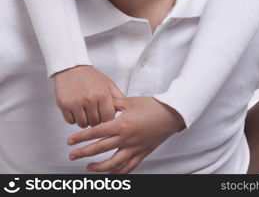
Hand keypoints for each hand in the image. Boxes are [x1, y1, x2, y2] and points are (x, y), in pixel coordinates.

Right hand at [53, 65, 124, 127]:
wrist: (71, 68)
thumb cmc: (90, 76)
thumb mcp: (108, 83)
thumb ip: (117, 97)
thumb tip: (123, 110)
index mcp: (102, 94)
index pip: (108, 118)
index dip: (106, 118)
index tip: (104, 115)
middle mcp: (90, 99)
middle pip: (95, 123)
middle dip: (95, 119)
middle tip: (93, 111)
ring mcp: (76, 103)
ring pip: (83, 124)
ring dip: (84, 120)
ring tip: (85, 110)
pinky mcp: (65, 105)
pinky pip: (71, 121)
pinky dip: (73, 118)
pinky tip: (76, 109)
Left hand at [67, 96, 185, 172]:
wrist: (171, 114)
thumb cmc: (153, 106)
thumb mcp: (130, 101)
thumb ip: (115, 104)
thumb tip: (104, 103)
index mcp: (121, 124)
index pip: (96, 132)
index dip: (81, 137)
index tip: (71, 141)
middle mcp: (126, 139)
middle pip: (100, 149)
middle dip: (83, 152)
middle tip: (72, 155)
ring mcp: (134, 148)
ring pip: (112, 163)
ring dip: (98, 167)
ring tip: (88, 167)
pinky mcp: (142, 153)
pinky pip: (128, 167)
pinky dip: (117, 173)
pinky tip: (110, 173)